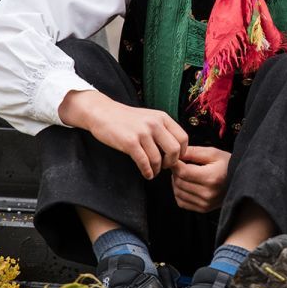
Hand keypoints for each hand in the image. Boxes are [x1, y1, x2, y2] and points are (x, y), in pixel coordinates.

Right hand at [59, 90, 186, 178]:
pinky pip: (144, 162)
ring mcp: (142, 133)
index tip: (175, 159)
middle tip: (164, 167)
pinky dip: (147, 172)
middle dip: (171, 163)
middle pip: (175, 150)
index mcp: (162, 117)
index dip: (182, 153)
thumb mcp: (150, 117)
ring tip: (153, 171)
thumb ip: (163, 130)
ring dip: (157, 170)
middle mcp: (155, 124)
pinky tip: (146, 174)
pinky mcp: (130, 142)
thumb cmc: (127, 119)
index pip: (183, 138)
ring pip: (158, 159)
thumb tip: (177, 151)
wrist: (103, 113)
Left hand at [171, 146, 229, 212]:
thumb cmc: (227, 164)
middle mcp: (208, 193)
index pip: (183, 172)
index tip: (175, 158)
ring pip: (178, 192)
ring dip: (176, 182)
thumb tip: (176, 154)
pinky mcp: (203, 209)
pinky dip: (179, 193)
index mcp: (211, 178)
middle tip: (180, 164)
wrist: (242, 181)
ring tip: (184, 174)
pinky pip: (181, 202)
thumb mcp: (213, 153)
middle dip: (175, 172)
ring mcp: (205, 203)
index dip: (175, 164)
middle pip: (179, 182)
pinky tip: (186, 185)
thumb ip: (194, 152)